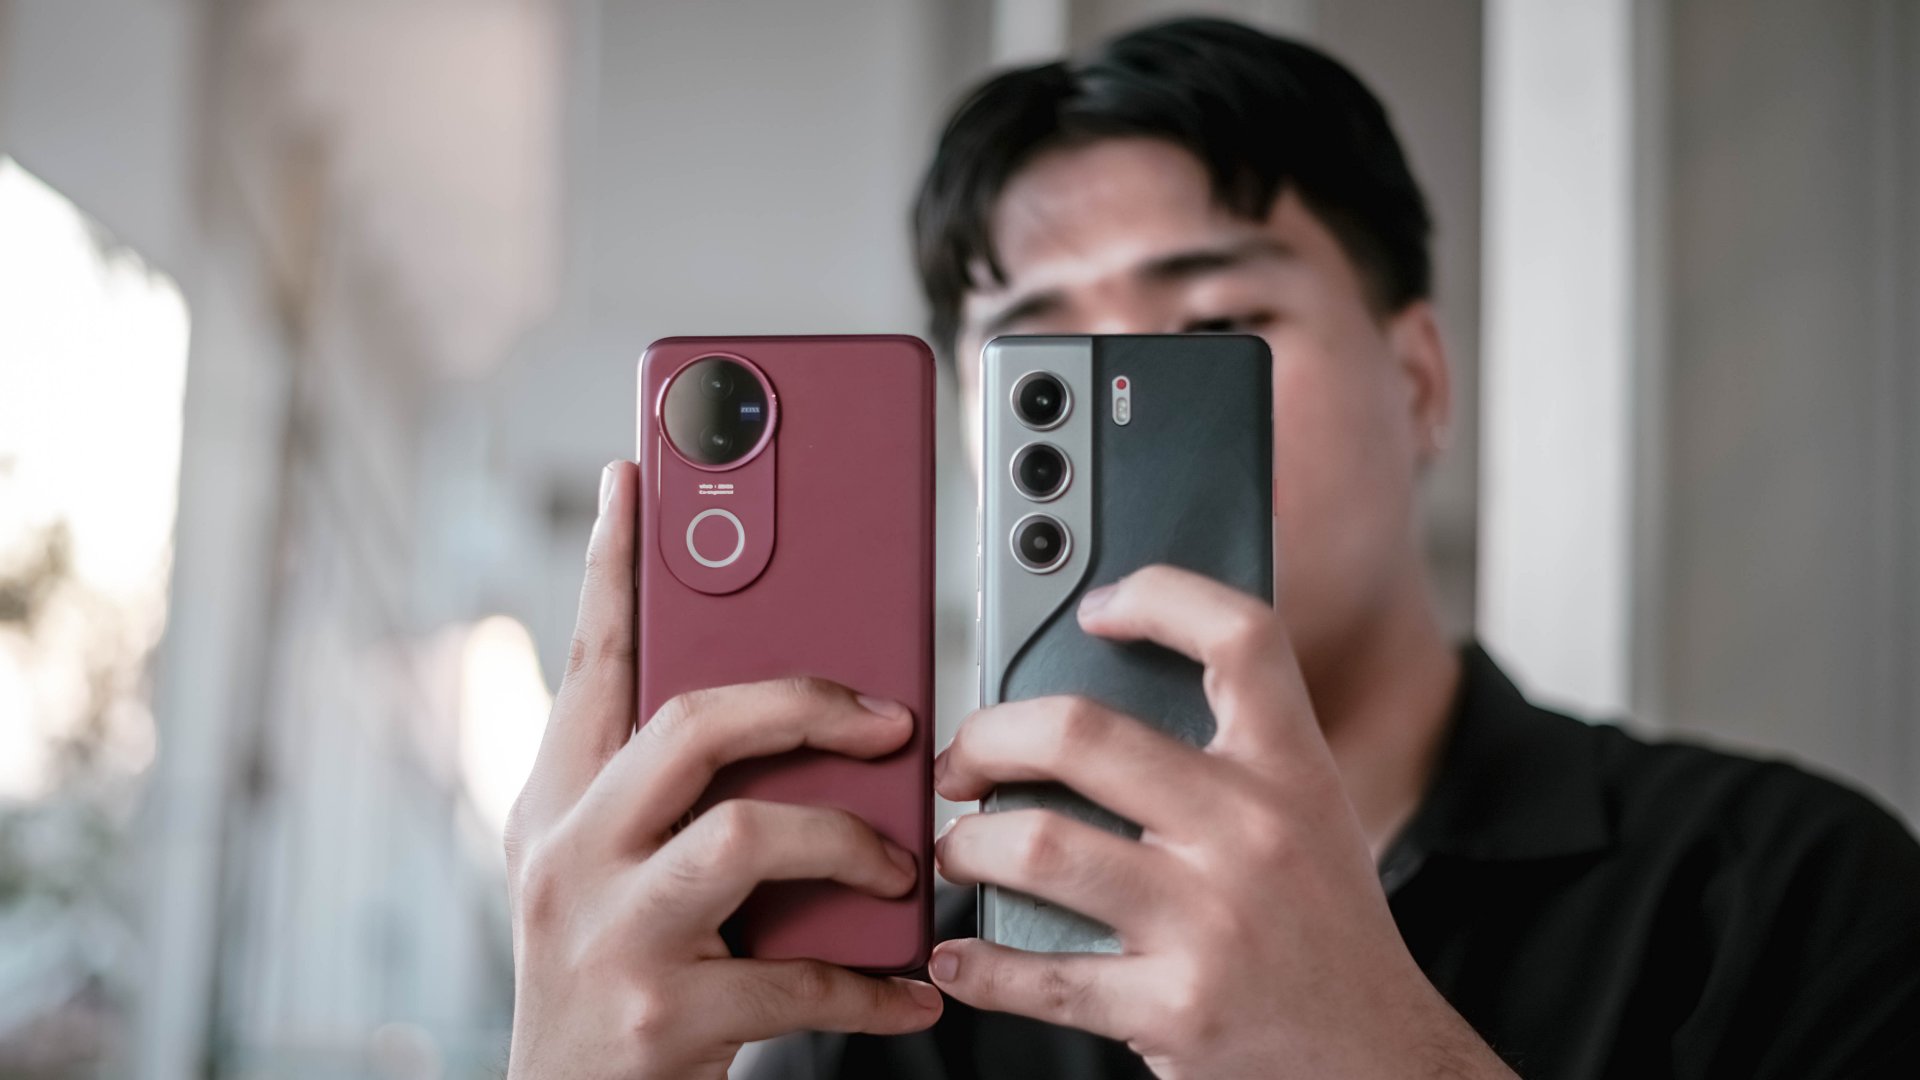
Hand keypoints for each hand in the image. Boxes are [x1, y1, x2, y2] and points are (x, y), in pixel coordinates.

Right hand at [503, 460, 941, 1079]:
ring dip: (851, 844)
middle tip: (887, 718)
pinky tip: (910, 989)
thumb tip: (794, 705)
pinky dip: (871, 983)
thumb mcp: (608, 866)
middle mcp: (569, 852)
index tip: (634, 473)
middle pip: (692, 723)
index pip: (592, 658)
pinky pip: (794, 975)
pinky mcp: (660, 1015)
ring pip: (747, 835)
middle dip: (807, 701)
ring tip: (899, 867)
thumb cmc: (612, 974)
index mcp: (559, 801)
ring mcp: (609, 932)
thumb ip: (673, 786)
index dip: (613, 563)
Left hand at [928, 565, 1513, 1078]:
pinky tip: (960, 957)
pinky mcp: (1176, 1008)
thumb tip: (1087, 716)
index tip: (1096, 609)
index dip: (1160, 596)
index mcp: (1291, 769)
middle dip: (988, 738)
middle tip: (963, 763)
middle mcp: (1253, 832)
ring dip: (967, 848)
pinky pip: (1042, 975)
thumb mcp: (1310, 819)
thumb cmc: (1324, 932)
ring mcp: (1212, 922)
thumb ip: (1229, 760)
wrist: (1380, 1062)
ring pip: (1041, 846)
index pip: (1240, 637)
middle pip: (1083, 732)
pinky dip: (979, 967)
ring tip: (958, 853)